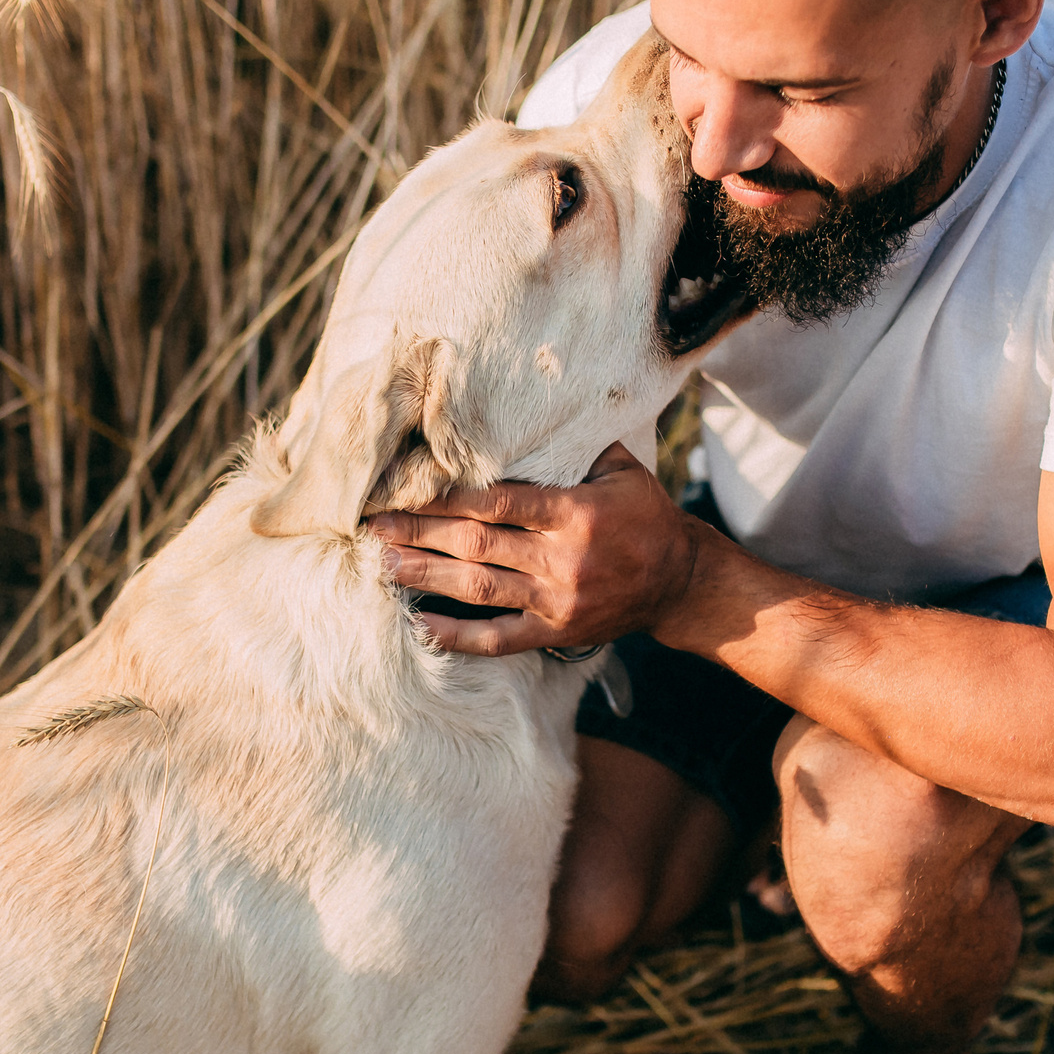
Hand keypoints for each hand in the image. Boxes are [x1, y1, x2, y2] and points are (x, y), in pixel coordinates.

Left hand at [363, 444, 702, 655]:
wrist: (681, 581)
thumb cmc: (646, 517)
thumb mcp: (622, 470)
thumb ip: (575, 448)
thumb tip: (526, 415)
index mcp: (575, 513)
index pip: (498, 502)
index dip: (447, 498)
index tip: (405, 489)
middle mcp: (562, 559)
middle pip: (477, 544)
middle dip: (421, 533)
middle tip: (373, 526)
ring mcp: (557, 600)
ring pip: (480, 588)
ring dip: (427, 575)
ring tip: (383, 565)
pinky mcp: (555, 632)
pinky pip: (499, 638)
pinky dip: (458, 635)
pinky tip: (421, 625)